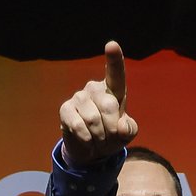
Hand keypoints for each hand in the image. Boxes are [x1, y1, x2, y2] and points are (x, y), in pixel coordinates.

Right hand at [59, 41, 138, 167]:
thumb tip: (120, 126)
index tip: (111, 45)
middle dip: (112, 129)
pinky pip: (78, 126)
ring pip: (93, 119)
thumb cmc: (112, 135)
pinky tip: (87, 141)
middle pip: (108, 106)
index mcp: (113, 89)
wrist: (91, 150)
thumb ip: (129, 129)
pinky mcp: (65, 109)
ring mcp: (79, 97)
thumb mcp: (126, 134)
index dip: (114, 59)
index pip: (115, 72)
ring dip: (99, 137)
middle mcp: (95, 88)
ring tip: (98, 140)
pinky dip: (86, 140)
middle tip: (109, 138)